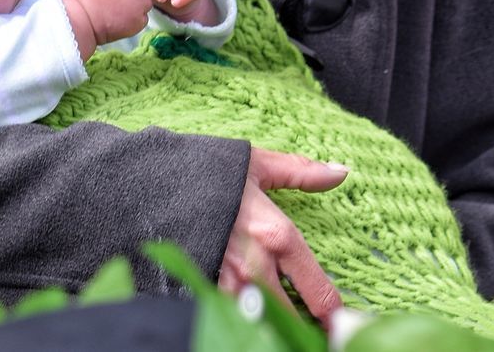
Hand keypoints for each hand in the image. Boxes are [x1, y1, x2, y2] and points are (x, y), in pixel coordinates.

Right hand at [218, 147, 346, 322]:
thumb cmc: (206, 171)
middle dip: (305, 326)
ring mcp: (227, 283)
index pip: (319, 292)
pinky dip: (243, 316)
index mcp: (276, 236)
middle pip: (293, 318)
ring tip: (280, 323)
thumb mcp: (257, 164)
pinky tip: (248, 311)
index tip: (340, 321)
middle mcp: (256, 267)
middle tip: (314, 329)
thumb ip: (300, 172)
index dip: (335, 314)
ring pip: (262, 321)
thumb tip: (341, 172)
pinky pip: (231, 314)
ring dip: (273, 323)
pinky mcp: (203, 288)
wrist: (153, 181)